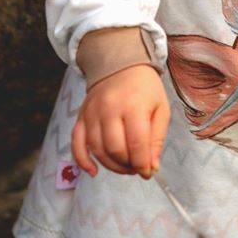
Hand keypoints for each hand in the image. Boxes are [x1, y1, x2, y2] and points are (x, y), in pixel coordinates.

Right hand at [72, 64, 170, 179]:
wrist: (121, 64)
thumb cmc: (145, 89)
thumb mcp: (161, 108)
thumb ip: (157, 138)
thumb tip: (151, 168)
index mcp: (133, 106)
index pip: (136, 143)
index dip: (142, 164)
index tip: (148, 173)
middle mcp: (109, 109)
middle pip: (115, 149)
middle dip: (127, 166)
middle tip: (137, 168)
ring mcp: (92, 113)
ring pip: (97, 149)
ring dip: (111, 166)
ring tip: (125, 167)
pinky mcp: (81, 116)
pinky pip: (76, 143)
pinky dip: (82, 161)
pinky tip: (93, 172)